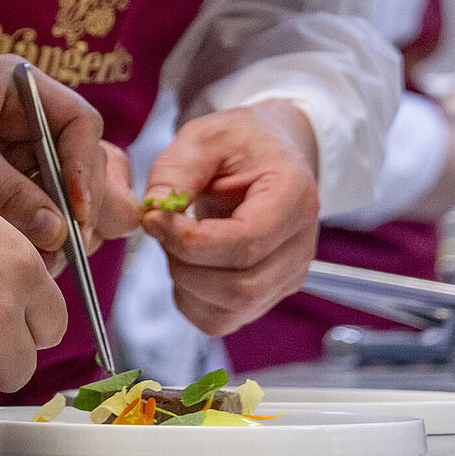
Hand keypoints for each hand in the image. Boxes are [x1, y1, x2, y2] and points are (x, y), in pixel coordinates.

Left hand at [0, 50, 139, 266]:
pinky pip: (40, 211)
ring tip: (47, 260)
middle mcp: (28, 117)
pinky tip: (29, 261)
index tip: (73, 211)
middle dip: (83, 203)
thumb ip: (8, 194)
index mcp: (19, 86)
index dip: (85, 168)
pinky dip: (41, 237)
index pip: (80, 123)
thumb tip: (58, 236)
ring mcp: (18, 152)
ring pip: (67, 192)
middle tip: (72, 244)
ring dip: (65, 227)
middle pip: (84, 160)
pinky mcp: (4, 186)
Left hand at [139, 100, 319, 335]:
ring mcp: (289, 276)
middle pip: (240, 286)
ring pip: (230, 309)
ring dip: (186, 282)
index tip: (153, 219)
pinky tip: (187, 262)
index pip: (245, 243)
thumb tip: (154, 212)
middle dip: (184, 264)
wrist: (270, 154)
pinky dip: (193, 299)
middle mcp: (301, 246)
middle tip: (161, 227)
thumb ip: (176, 170)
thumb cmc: (242, 142)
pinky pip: (224, 319)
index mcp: (294, 197)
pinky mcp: (270, 294)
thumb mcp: (206, 136)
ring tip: (176, 239)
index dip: (191, 241)